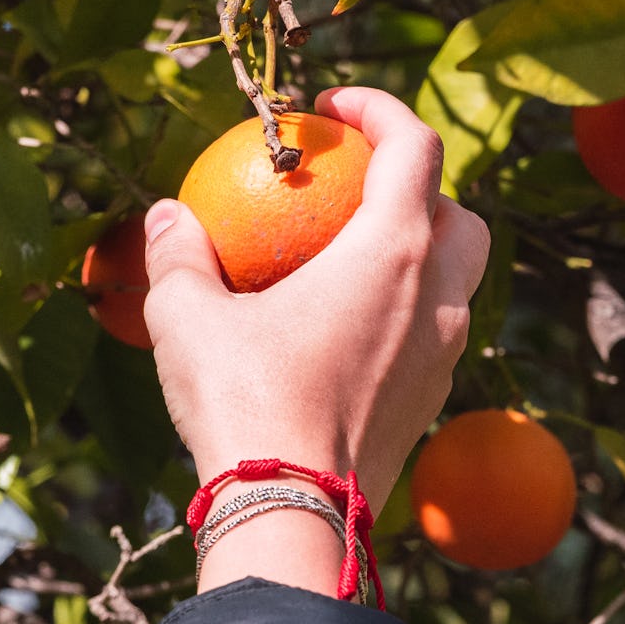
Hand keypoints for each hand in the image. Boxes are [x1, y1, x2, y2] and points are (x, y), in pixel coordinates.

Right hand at [144, 87, 489, 593]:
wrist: (294, 515)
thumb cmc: (245, 401)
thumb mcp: (189, 317)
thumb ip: (179, 255)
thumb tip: (166, 217)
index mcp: (395, 252)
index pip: (415, 145)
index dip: (380, 108)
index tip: (332, 108)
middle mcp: (439, 295)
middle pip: (459, 212)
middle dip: (419, 186)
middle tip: (354, 188)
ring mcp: (445, 353)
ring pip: (459, 277)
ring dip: (419, 250)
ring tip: (350, 256)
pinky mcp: (433, 400)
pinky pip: (436, 332)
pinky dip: (406, 308)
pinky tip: (344, 327)